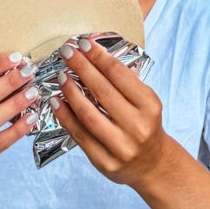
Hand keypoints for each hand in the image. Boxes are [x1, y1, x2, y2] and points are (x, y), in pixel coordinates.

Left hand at [52, 38, 167, 187]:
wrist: (152, 164)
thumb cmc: (145, 124)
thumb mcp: (145, 101)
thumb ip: (124, 82)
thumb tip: (93, 56)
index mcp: (149, 106)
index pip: (119, 75)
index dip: (99, 57)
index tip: (83, 44)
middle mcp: (137, 126)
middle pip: (102, 91)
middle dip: (81, 68)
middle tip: (66, 52)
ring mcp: (121, 147)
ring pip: (88, 115)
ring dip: (71, 92)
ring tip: (61, 76)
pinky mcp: (104, 162)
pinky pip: (80, 136)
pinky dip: (65, 117)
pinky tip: (57, 102)